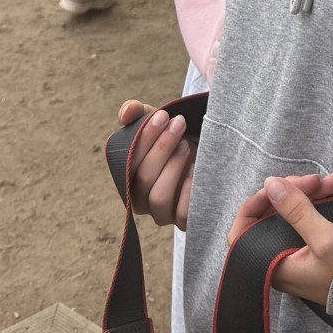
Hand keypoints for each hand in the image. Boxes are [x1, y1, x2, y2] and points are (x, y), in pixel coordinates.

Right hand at [116, 101, 196, 229]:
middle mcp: (140, 200)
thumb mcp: (158, 120)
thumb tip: (128, 111)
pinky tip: (196, 168)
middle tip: (179, 124)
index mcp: (127, 176)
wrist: (207, 150)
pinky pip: (182, 213)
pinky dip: (189, 188)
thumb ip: (138, 112)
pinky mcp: (183, 221)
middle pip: (142, 179)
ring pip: (158, 198)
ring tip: (187, 146)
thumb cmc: (177, 135)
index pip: (125, 163)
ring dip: (173, 167)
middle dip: (161, 148)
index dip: (143, 139)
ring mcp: (162, 213)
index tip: (163, 115)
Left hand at [252, 177, 332, 307]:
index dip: (254, 204)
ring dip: (312, 192)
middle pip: (272, 215)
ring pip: (293, 211)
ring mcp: (296, 250)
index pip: (242, 233)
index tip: (274, 185)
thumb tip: (270, 183)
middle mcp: (280, 258)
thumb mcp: (323, 238)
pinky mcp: (313, 244)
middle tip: (316, 180)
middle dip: (294, 190)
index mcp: (273, 264)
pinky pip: (309, 215)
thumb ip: (296, 210)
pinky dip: (321, 200)